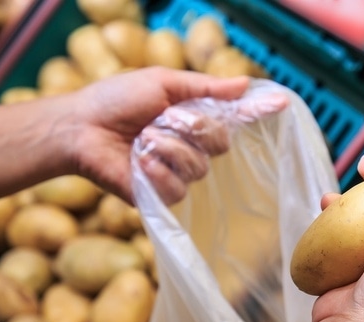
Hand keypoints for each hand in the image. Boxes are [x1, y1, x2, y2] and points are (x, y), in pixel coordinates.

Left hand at [66, 67, 286, 204]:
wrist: (81, 128)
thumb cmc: (117, 100)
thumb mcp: (163, 83)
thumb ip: (205, 88)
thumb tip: (245, 83)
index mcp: (195, 120)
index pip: (235, 120)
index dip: (257, 112)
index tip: (282, 103)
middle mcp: (193, 148)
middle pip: (220, 144)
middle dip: (193, 128)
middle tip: (164, 119)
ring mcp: (179, 173)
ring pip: (198, 167)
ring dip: (168, 147)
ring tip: (143, 140)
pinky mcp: (163, 196)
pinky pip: (178, 188)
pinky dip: (158, 172)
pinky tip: (140, 163)